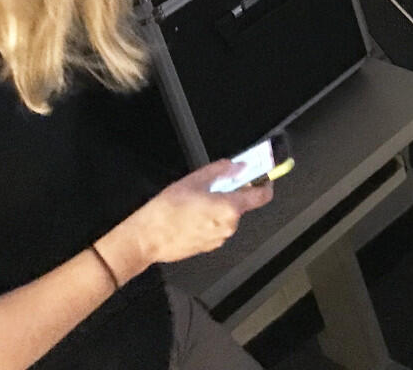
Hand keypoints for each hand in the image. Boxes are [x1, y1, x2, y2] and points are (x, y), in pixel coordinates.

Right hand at [99, 160, 272, 280]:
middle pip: (240, 205)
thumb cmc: (167, 210)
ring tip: (195, 201)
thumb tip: (238, 166)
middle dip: (232, 193)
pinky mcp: (207, 247)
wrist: (146, 239)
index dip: (265, 184)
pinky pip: (215, 228)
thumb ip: (221, 170)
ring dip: (218, 207)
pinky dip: (209, 219)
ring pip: (226, 217)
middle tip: (214, 184)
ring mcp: (218, 239)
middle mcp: (228, 226)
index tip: (263, 176)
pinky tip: (190, 215)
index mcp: (229, 208)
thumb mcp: (194, 180)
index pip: (262, 196)